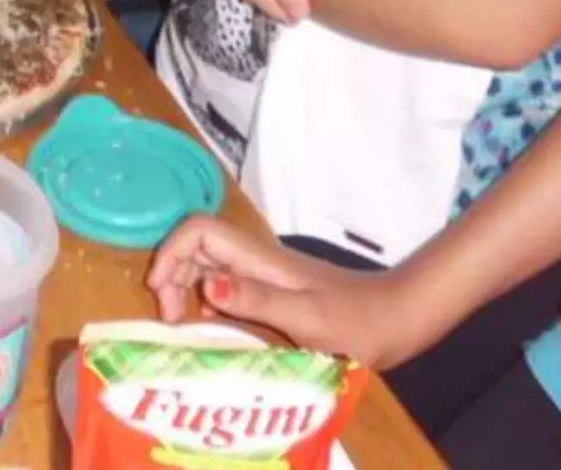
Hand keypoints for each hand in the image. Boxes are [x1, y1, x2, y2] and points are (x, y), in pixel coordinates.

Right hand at [147, 217, 427, 370]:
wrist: (398, 320)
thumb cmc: (357, 322)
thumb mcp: (307, 318)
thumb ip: (256, 301)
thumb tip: (204, 287)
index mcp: (261, 259)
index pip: (200, 231)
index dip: (172, 253)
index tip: (162, 295)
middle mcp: (256, 261)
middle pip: (197, 247)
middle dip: (172, 275)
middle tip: (171, 321)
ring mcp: (264, 276)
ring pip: (207, 266)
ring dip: (185, 289)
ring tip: (181, 326)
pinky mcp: (272, 293)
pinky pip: (225, 288)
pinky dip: (205, 302)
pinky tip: (208, 328)